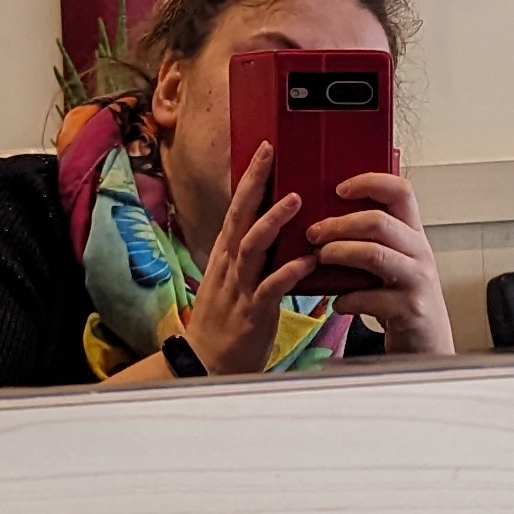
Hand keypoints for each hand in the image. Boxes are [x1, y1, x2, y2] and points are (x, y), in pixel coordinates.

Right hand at [169, 144, 312, 378]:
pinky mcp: (252, 313)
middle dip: (255, 185)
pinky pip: (270, 289)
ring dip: (272, 222)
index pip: (237, 208)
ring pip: (252, 247)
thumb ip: (253, 252)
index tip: (264, 150)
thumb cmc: (226, 319)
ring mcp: (239, 288)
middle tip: (271, 156)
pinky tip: (307, 262)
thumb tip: (276, 224)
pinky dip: (288, 273)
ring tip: (295, 200)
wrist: (206, 363)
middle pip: (240, 217)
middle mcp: (230, 265)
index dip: (250, 179)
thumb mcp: (234, 278)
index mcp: (226, 255)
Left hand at [304, 169, 454, 357]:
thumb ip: (372, 240)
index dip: (370, 182)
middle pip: (379, 222)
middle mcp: (419, 252)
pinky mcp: (409, 309)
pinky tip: (338, 302)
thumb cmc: (403, 296)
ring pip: (374, 254)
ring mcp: (417, 280)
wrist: (428, 341)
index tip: (340, 188)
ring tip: (319, 258)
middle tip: (313, 233)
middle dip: (339, 224)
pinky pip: (372, 298)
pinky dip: (348, 299)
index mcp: (413, 234)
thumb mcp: (395, 261)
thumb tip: (325, 218)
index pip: (401, 192)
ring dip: (339, 253)